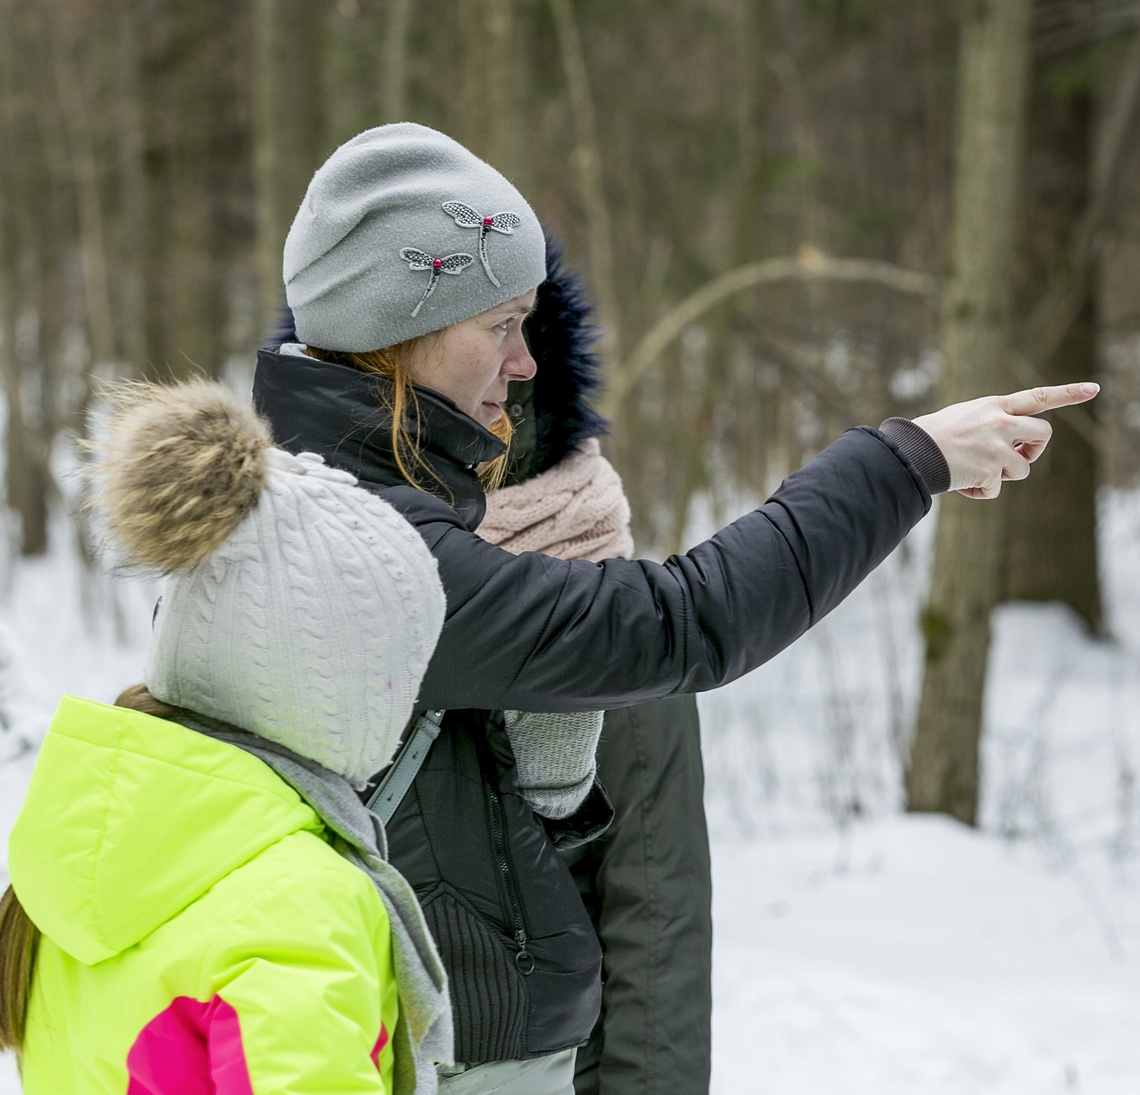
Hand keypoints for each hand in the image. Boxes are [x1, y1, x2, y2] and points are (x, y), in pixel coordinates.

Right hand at [913, 383, 1098, 498]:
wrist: (910, 453)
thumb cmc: (928, 437)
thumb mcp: (963, 417)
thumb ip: (990, 423)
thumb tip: (1011, 448)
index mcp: (993, 406)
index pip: (1038, 396)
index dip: (1068, 393)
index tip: (1094, 389)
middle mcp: (1000, 423)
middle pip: (1043, 434)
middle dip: (1035, 449)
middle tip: (1017, 456)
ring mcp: (997, 447)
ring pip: (1022, 468)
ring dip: (1002, 476)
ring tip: (975, 473)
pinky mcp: (991, 471)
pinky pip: (996, 490)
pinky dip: (980, 492)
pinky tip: (961, 486)